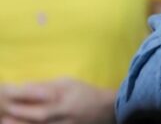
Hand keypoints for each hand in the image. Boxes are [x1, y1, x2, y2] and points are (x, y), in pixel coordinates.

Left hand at [1, 78, 115, 123]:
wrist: (107, 109)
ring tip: (9, 123)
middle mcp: (64, 119)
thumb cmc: (86, 92)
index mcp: (65, 105)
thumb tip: (25, 86)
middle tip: (4, 118)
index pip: (41, 109)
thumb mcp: (68, 83)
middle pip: (39, 122)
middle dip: (20, 121)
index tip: (9, 105)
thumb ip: (47, 86)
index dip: (23, 109)